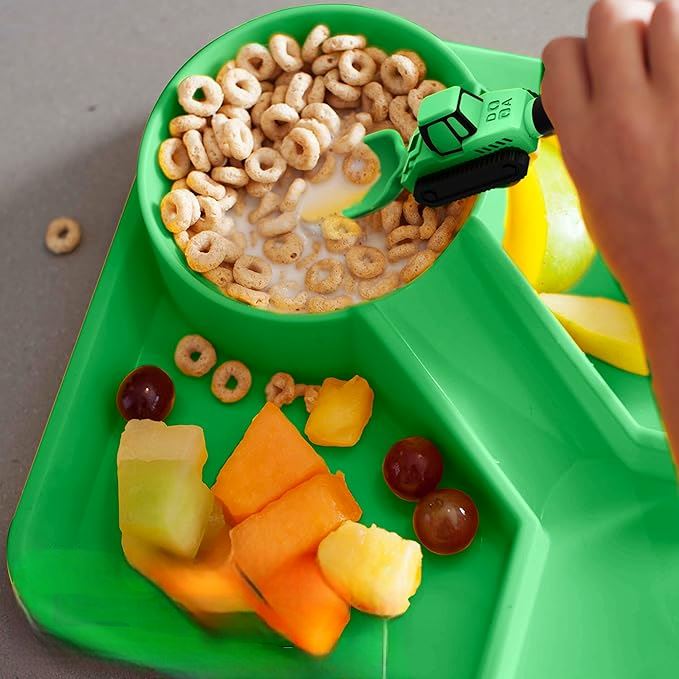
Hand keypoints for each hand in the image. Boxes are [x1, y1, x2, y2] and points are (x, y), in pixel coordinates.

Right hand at [541, 0, 678, 307]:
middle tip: (639, 51)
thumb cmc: (643, 243)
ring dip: (670, 28)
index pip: (562, 55)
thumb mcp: (590, 187)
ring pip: (668, 12)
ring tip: (675, 61)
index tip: (591, 63)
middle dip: (624, 25)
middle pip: (612, 15)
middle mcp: (624, 113)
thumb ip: (587, 129)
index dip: (576, 53)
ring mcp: (675, 104)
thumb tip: (596, 90)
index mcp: (583, 138)